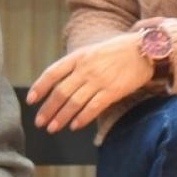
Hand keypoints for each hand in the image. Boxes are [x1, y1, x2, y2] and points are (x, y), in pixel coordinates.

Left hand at [27, 31, 153, 131]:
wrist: (145, 49)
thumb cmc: (119, 51)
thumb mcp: (93, 51)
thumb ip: (77, 65)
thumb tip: (61, 84)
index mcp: (78, 56)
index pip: (52, 73)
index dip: (39, 87)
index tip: (31, 100)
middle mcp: (86, 68)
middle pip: (60, 92)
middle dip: (48, 109)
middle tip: (40, 122)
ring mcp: (99, 80)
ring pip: (74, 102)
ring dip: (61, 117)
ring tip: (53, 128)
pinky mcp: (113, 91)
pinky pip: (93, 107)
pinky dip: (82, 118)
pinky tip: (75, 126)